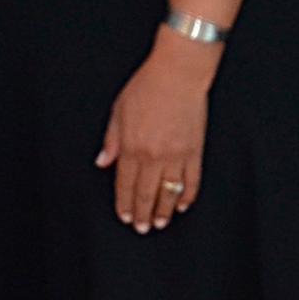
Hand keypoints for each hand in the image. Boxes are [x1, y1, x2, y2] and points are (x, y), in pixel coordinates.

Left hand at [95, 31, 215, 233]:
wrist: (178, 72)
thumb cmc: (148, 86)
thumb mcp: (119, 110)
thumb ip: (111, 140)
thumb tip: (103, 162)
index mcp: (131, 147)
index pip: (125, 184)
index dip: (124, 203)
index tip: (124, 216)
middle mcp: (153, 156)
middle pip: (145, 194)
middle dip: (142, 214)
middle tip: (142, 227)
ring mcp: (176, 155)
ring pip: (169, 192)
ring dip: (164, 210)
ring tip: (161, 222)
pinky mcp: (195, 150)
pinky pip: (192, 180)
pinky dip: (188, 195)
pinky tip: (184, 204)